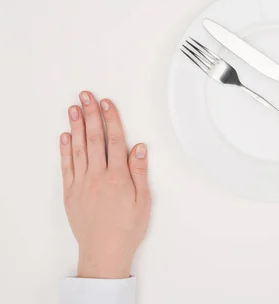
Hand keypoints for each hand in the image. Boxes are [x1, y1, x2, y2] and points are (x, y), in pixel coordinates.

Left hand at [59, 91, 150, 277]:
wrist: (105, 252)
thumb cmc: (128, 228)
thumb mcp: (143, 200)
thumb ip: (139, 171)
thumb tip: (139, 147)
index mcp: (118, 177)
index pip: (114, 140)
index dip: (111, 119)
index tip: (107, 103)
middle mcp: (97, 177)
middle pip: (94, 139)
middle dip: (91, 115)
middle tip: (86, 96)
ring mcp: (81, 184)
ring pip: (78, 149)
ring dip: (76, 127)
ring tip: (74, 108)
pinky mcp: (70, 193)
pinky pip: (66, 167)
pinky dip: (65, 150)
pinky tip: (65, 136)